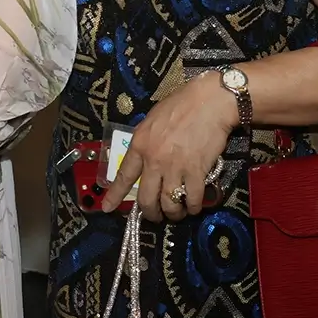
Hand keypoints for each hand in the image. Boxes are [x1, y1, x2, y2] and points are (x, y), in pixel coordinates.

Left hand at [101, 72, 234, 222]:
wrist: (209, 102)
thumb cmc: (181, 104)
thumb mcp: (153, 120)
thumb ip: (146, 141)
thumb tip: (145, 157)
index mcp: (140, 144)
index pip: (124, 175)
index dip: (115, 195)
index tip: (108, 208)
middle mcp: (154, 160)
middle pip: (147, 199)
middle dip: (151, 213)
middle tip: (156, 216)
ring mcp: (175, 168)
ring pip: (169, 204)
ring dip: (173, 214)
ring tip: (177, 213)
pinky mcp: (197, 172)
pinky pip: (192, 199)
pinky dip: (193, 207)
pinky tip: (194, 206)